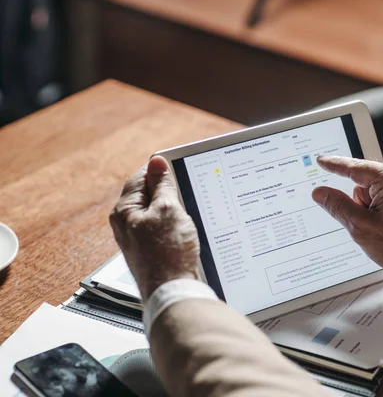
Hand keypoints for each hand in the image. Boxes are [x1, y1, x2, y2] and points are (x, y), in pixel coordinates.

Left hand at [110, 156, 200, 300]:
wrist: (172, 291)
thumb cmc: (168, 253)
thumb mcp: (168, 209)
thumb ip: (162, 185)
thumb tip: (157, 163)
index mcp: (124, 211)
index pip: (139, 178)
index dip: (159, 171)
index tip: (176, 168)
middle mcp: (126, 225)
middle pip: (148, 196)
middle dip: (168, 193)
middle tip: (184, 195)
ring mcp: (138, 240)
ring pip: (157, 214)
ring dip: (173, 211)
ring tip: (186, 218)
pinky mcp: (150, 252)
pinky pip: (162, 230)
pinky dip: (174, 227)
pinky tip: (185, 234)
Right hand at [312, 156, 382, 293]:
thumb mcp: (361, 227)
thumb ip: (337, 206)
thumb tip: (320, 192)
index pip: (355, 167)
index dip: (334, 165)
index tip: (322, 161)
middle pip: (365, 182)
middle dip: (361, 202)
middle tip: (369, 224)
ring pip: (377, 190)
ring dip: (372, 207)